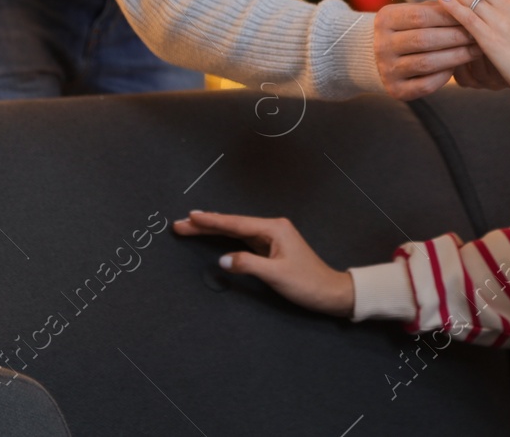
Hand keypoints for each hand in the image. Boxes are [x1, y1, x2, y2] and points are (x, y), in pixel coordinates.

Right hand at [171, 210, 354, 317]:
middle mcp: (272, 228)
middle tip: (180, 224)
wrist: (329, 291)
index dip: (211, 221)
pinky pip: (242, 239)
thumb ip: (247, 265)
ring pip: (236, 231)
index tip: (190, 217)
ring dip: (213, 230)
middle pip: (233, 224)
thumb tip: (222, 259)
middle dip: (206, 224)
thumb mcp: (276, 275)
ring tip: (191, 227)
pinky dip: (226, 238)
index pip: (235, 224)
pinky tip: (215, 236)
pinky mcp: (271, 248)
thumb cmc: (307, 283)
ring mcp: (272, 237)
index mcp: (274, 229)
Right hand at [373, 1, 483, 99]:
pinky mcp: (395, 90)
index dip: (448, 16)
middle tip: (477, 35)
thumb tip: (468, 5)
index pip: (420, 15)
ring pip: (426, 63)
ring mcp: (386, 69)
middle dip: (456, 37)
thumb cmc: (411, 29)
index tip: (471, 15)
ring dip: (456, 57)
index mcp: (385, 19)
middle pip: (424, 39)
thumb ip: (438, 9)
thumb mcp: (417, 13)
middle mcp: (381, 45)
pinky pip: (425, 85)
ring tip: (475, 50)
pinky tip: (457, 68)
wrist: (385, 57)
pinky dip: (444, 76)